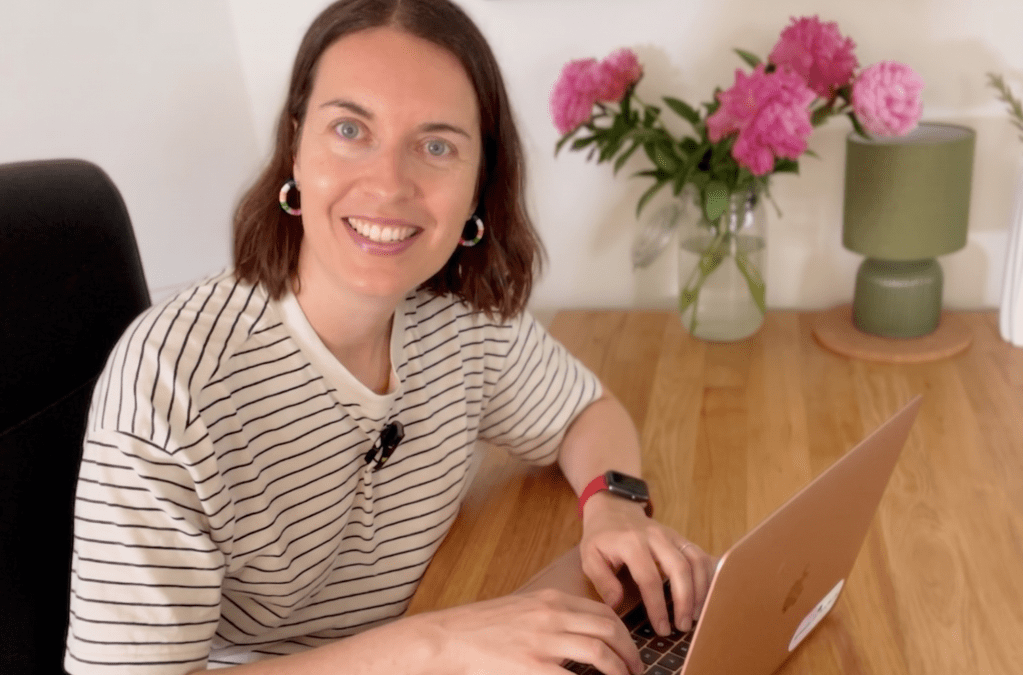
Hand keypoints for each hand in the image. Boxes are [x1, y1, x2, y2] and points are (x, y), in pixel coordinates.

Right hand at [413, 589, 642, 674]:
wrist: (449, 637)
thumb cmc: (482, 628)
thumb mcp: (522, 610)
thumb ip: (551, 616)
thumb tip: (580, 634)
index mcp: (551, 600)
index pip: (602, 612)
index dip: (624, 633)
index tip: (630, 650)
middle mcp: (552, 616)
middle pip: (609, 630)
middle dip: (630, 653)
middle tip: (637, 670)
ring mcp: (543, 642)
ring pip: (600, 653)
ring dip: (620, 670)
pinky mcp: (533, 667)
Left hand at [579, 492, 715, 635]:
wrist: (613, 509)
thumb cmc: (601, 537)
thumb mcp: (590, 557)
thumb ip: (602, 581)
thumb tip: (617, 604)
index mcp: (631, 543)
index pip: (649, 579)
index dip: (657, 606)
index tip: (661, 628)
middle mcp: (655, 537)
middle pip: (679, 569)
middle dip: (685, 600)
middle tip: (683, 626)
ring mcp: (671, 535)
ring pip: (695, 561)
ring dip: (699, 590)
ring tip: (695, 615)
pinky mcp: (680, 537)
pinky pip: (700, 555)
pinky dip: (706, 576)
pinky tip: (703, 596)